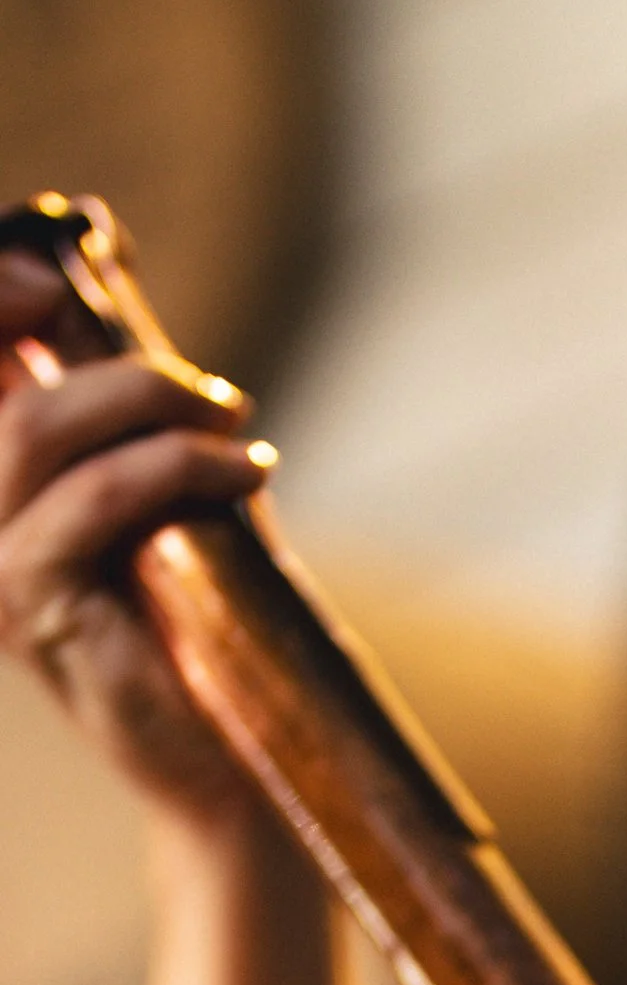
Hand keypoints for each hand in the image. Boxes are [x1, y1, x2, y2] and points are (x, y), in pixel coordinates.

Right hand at [0, 250, 275, 819]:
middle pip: (0, 388)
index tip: (74, 265)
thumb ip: (117, 370)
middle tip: (209, 388)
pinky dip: (174, 469)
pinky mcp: (28, 607)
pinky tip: (244, 472)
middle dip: (105, 355)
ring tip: (235, 426)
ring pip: (33, 431)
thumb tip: (95, 230)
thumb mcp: (157, 465)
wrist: (225, 754)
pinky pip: (88, 504)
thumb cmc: (195, 612)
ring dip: (149, 406)